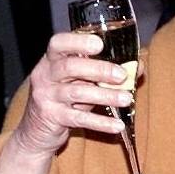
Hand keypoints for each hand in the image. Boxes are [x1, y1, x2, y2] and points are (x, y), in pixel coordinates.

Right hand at [12, 32, 133, 157]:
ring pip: (76, 93)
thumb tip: (138, 66)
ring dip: (104, 96)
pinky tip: (118, 125)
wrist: (36, 132)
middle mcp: (44, 75)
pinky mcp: (51, 118)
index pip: (58, 43)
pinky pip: (79, 119)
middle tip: (122, 75)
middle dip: (98, 69)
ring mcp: (46, 97)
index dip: (78, 41)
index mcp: (51, 60)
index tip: (100, 44)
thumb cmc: (63, 100)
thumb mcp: (80, 82)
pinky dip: (100, 122)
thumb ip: (103, 72)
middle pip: (69, 67)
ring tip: (126, 99)